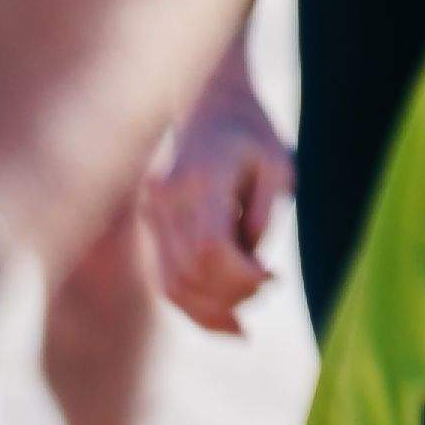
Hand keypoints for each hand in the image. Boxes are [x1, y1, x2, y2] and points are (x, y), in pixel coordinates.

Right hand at [146, 77, 291, 336]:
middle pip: (189, 273)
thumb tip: (253, 269)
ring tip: (243, 322)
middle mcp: (166, 198)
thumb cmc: (252, 134)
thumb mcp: (276, 167)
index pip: (210, 248)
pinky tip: (221, 317)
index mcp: (200, 178)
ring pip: (170, 284)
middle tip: (265, 290)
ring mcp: (151, 212)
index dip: (240, 277)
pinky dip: (190, 302)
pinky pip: (163, 275)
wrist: (208, 102)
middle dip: (230, 297)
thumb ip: (265, 217)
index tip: (271, 277)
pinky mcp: (148, 223)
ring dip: (207, 312)